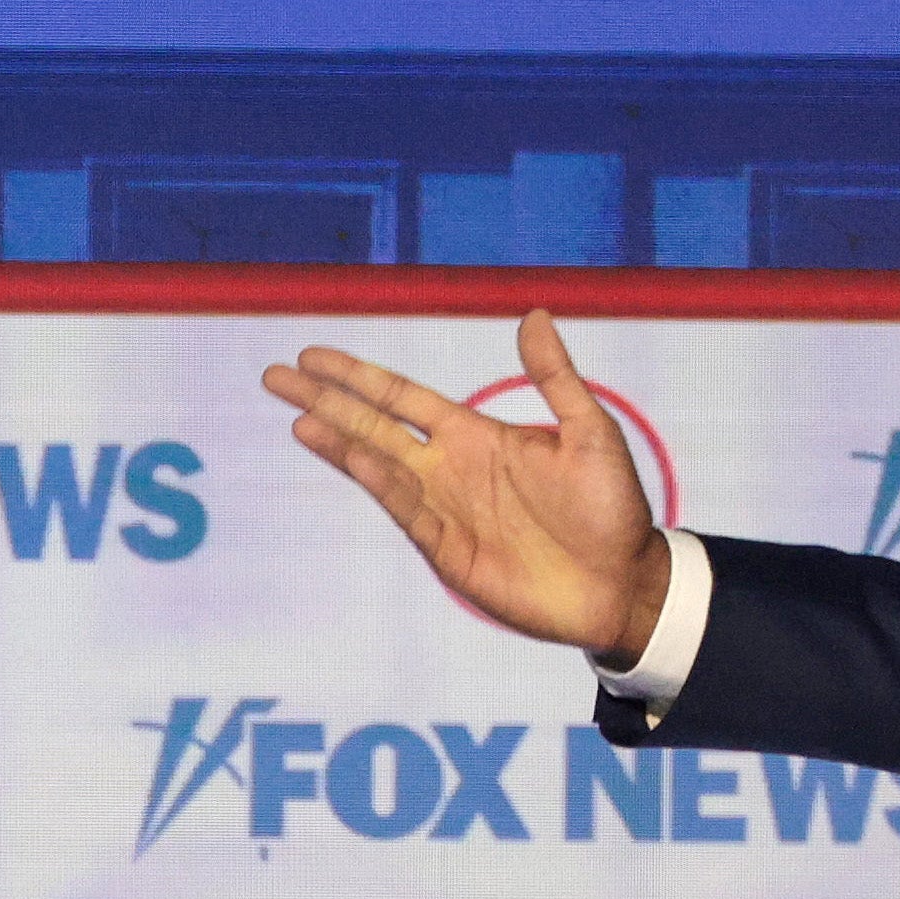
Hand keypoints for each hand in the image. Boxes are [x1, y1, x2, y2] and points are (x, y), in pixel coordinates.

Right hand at [260, 307, 672, 661]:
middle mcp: (448, 468)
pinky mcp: (447, 550)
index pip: (401, 397)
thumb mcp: (591, 431)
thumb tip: (534, 315)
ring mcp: (443, 510)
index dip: (357, 377)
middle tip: (276, 376)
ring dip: (338, 442)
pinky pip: (405, 510)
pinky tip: (350, 458)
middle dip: (325, 400)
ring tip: (297, 417)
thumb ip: (555, 378)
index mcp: (475, 435)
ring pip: (377, 466)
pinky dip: (377, 483)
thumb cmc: (612, 508)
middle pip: (372, 426)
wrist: (623, 583)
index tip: (313, 357)